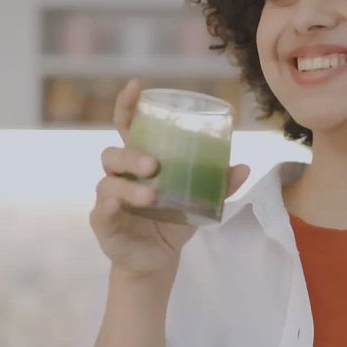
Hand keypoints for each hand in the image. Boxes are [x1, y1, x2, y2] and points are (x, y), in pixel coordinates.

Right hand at [89, 78, 249, 275]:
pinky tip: (117, 206)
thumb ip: (219, 185)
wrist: (158, 261)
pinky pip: (102, 211)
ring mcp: (107, 200)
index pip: (127, 127)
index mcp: (138, 162)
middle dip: (132, 155)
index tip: (138, 86)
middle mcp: (119, 177)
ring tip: (150, 196)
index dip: (128, 105)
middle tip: (154, 164)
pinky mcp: (103, 224)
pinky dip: (109, 207)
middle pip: (114, 154)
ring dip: (128, 187)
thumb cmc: (174, 222)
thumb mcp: (200, 203)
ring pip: (108, 183)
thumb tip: (244, 166)